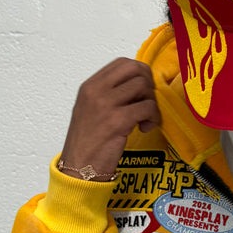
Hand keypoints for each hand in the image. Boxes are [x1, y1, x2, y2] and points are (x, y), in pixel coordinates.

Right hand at [59, 59, 160, 178]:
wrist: (80, 169)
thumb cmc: (88, 143)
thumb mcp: (92, 109)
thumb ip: (110, 94)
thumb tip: (139, 84)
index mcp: (89, 86)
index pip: (122, 63)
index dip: (140, 72)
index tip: (143, 89)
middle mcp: (96, 91)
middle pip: (135, 70)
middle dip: (148, 84)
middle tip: (146, 102)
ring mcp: (106, 105)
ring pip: (144, 87)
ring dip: (151, 103)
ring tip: (144, 119)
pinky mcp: (118, 121)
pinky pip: (147, 108)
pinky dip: (153, 118)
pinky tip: (144, 128)